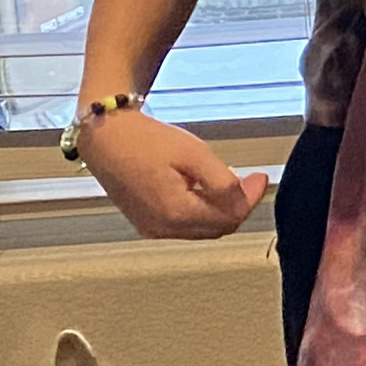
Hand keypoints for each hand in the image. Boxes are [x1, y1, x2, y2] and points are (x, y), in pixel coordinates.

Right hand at [76, 110, 269, 238]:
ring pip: (202, 229)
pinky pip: (184, 225)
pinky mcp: (145, 223)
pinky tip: (203, 190)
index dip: (250, 198)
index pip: (230, 217)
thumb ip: (222, 181)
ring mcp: (152, 229)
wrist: (104, 137)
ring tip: (230, 183)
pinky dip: (201, 211)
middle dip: (238, 206)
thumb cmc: (146, 140)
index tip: (261, 177)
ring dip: (221, 210)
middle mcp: (163, 229)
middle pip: (218, 228)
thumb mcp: (193, 153)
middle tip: (250, 180)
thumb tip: (243, 197)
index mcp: (177, 213)